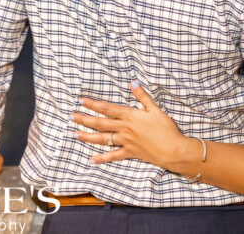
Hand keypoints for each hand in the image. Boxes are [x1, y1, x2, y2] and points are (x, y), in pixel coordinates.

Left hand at [74, 83, 198, 173]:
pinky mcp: (129, 153)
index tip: (81, 101)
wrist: (171, 149)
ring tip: (75, 135)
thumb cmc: (166, 128)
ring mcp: (125, 142)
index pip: (107, 108)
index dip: (93, 104)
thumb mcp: (155, 109)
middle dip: (84, 119)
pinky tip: (91, 160)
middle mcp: (124, 129)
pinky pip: (113, 156)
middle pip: (100, 123)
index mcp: (130, 116)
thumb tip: (133, 82)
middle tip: (71, 116)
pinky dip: (102, 158)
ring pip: (103, 139)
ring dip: (87, 136)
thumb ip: (143, 96)